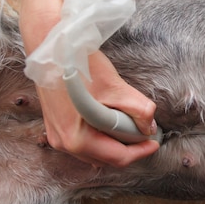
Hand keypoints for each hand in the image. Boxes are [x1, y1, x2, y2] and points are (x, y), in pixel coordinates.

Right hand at [38, 51, 159, 167]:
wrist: (49, 45)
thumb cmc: (76, 63)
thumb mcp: (114, 87)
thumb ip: (138, 109)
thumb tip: (149, 127)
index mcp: (76, 140)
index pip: (118, 158)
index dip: (141, 151)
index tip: (155, 142)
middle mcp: (64, 143)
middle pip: (106, 158)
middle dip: (128, 147)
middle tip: (144, 131)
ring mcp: (57, 136)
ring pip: (95, 150)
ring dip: (115, 140)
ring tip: (129, 122)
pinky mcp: (56, 125)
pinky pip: (84, 140)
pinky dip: (101, 133)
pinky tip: (110, 117)